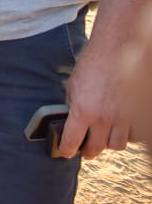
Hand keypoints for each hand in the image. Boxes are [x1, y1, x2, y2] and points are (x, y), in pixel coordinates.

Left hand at [59, 41, 131, 158]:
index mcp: (83, 111)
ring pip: (116, 145)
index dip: (66, 149)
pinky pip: (133, 136)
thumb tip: (72, 122)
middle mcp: (104, 118)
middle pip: (96, 147)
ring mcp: (123, 118)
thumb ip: (73, 106)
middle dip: (88, 151)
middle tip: (85, 151)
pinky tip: (121, 129)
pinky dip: (127, 135)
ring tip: (103, 138)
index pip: (71, 140)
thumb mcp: (73, 85)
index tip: (64, 152)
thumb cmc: (92, 65)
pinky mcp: (138, 115)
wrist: (116, 51)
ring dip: (108, 143)